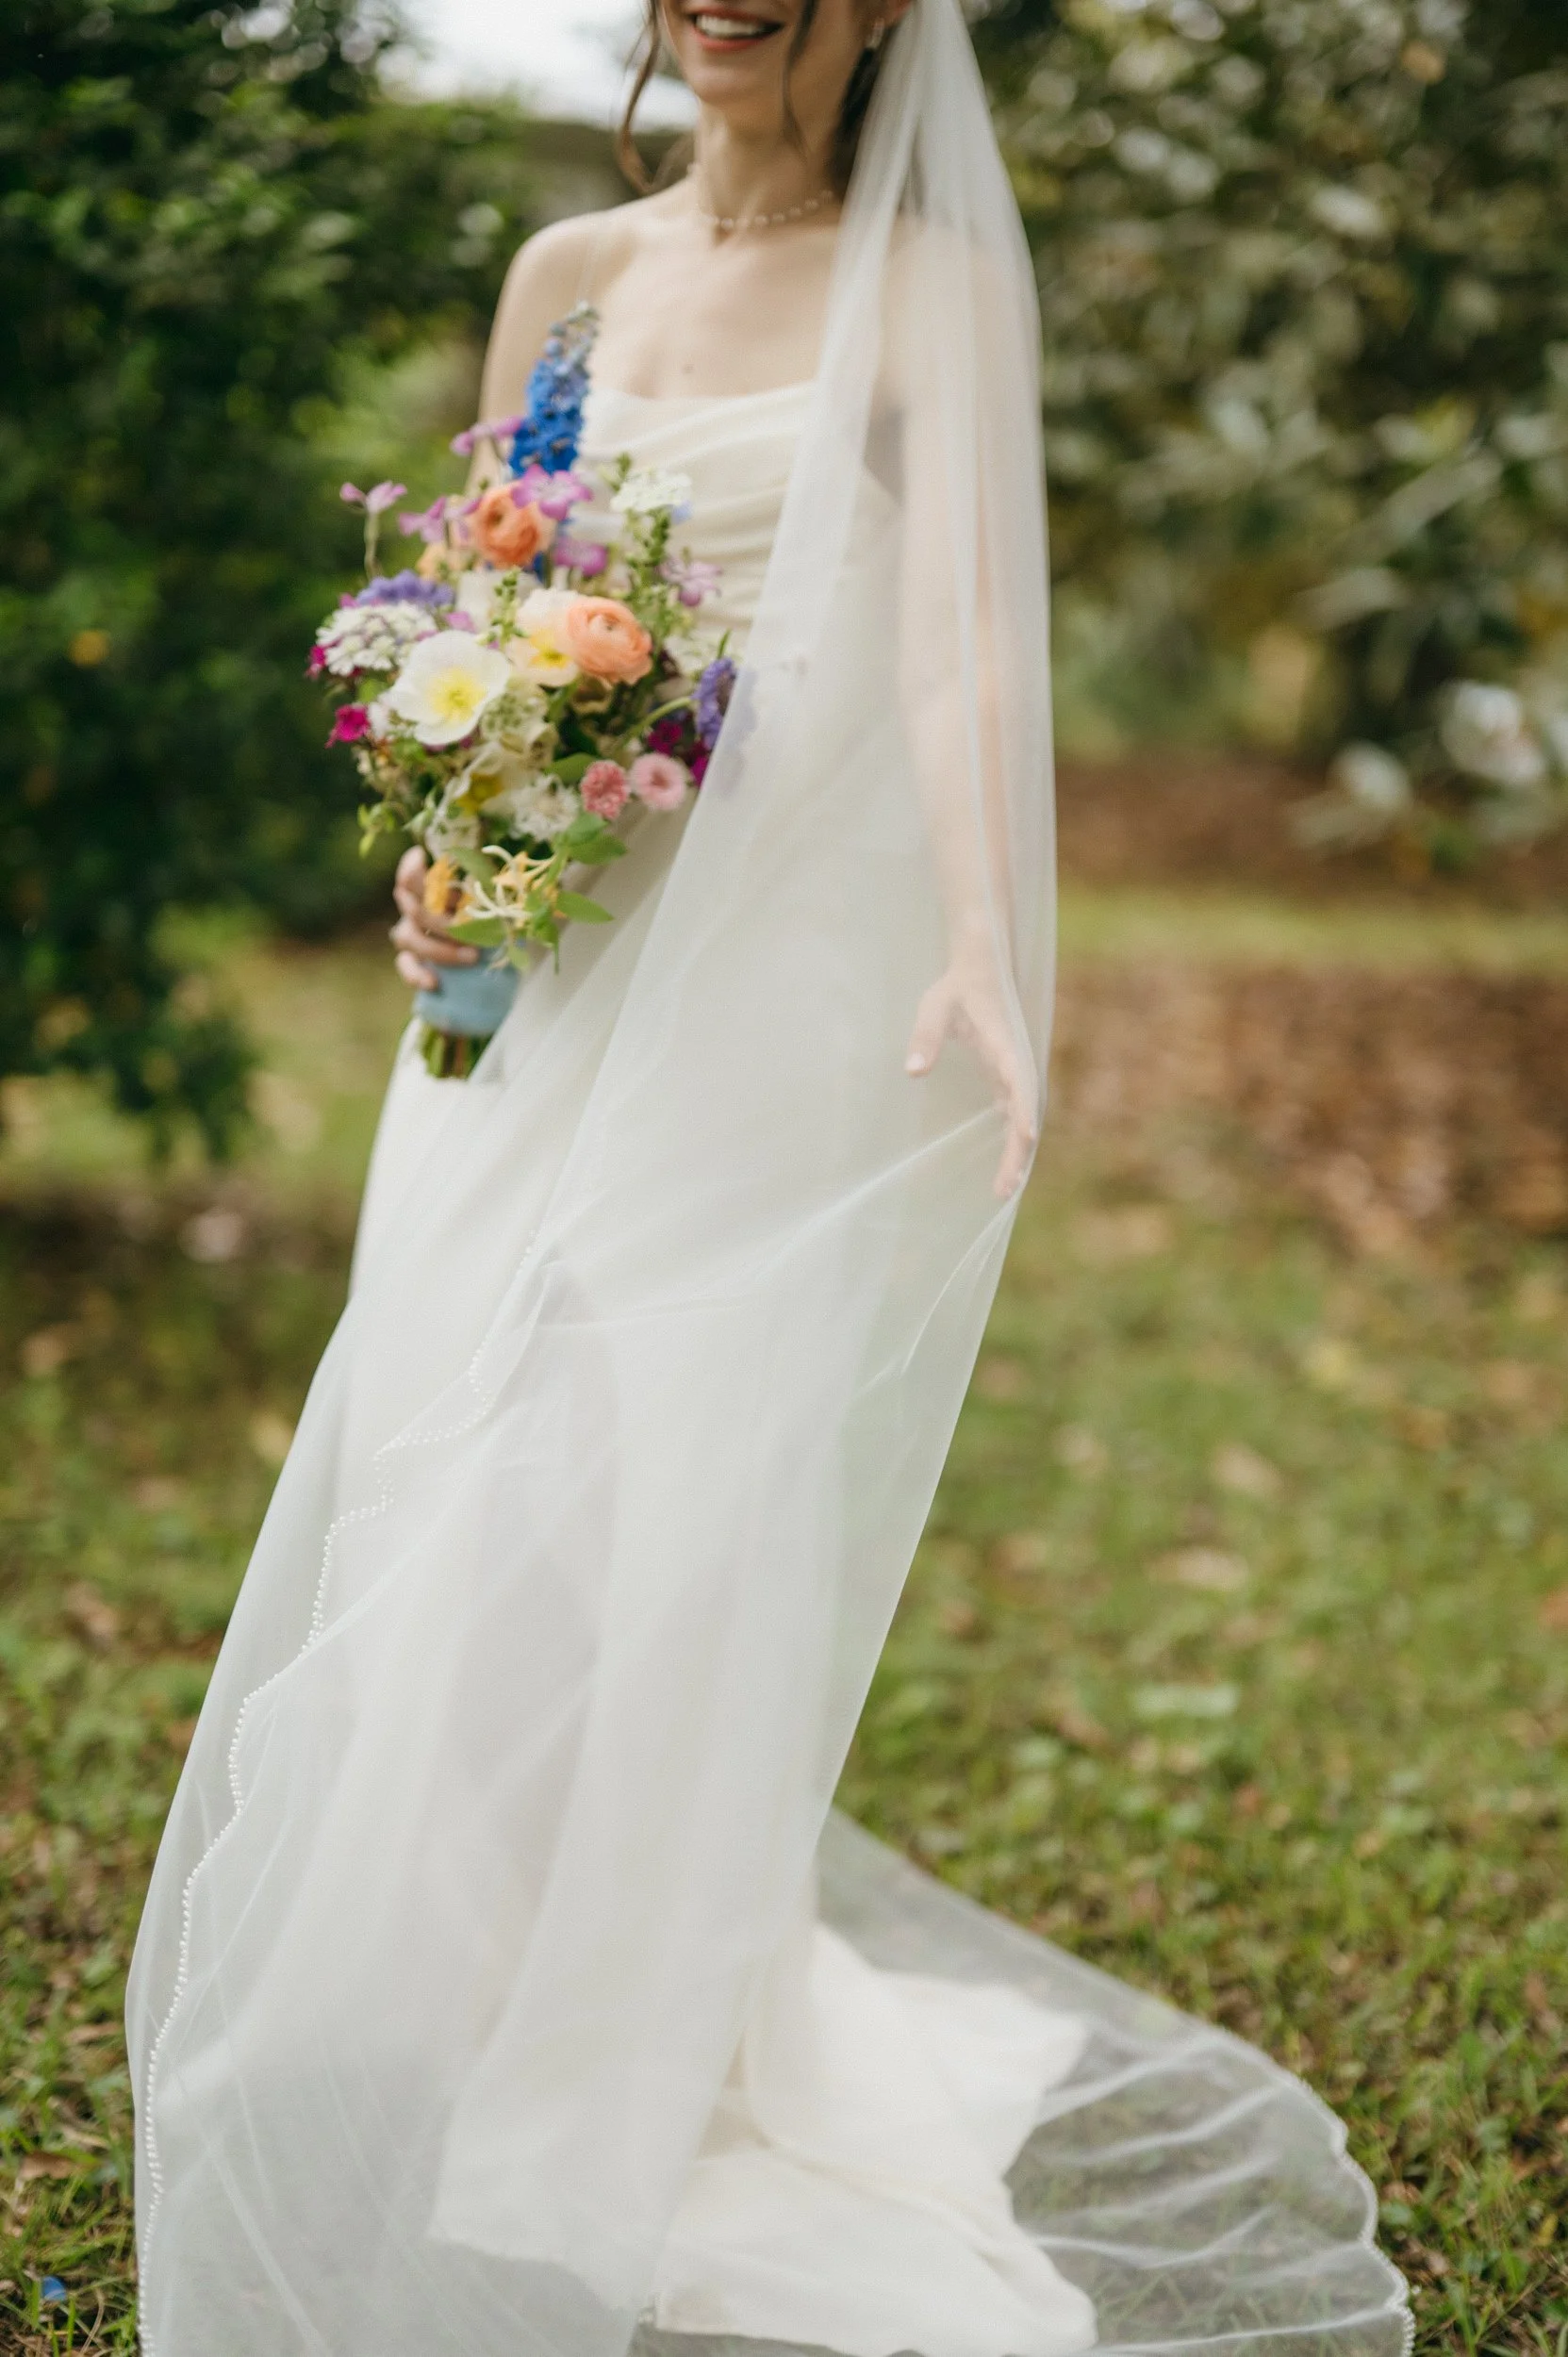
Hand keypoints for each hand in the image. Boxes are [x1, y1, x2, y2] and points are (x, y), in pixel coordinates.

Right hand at [390, 846, 477, 990]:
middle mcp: (414, 908)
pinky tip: (434, 982)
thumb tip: (503, 899)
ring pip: (408, 937)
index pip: (410, 876)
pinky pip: (405, 966)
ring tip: (471, 957)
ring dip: (440, 948)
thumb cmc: (487, 915)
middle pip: (415, 910)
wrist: (484, 950)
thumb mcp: (490, 900)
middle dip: (446, 923)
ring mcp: (409, 932)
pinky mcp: (411, 959)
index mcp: (430, 889)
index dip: (411, 869)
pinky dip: (416, 975)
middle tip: (476, 936)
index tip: (421, 858)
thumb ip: (487, 894)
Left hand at [905, 962, 1038, 1199]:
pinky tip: (1006, 1165)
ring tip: (1004, 1189)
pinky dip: (1012, 1139)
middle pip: (1024, 1114)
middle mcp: (1016, 1063)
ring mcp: (1013, 1072)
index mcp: (1006, 1046)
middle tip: (1003, 1190)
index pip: (1020, 1083)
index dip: (1023, 1111)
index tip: (1027, 1137)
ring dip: (1017, 1152)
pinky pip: (1014, 1113)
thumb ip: (925, 1036)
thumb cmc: (957, 988)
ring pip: (1022, 1118)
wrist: (982, 969)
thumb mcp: (935, 1007)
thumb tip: (912, 1072)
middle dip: (1017, 1152)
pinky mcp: (1006, 1076)